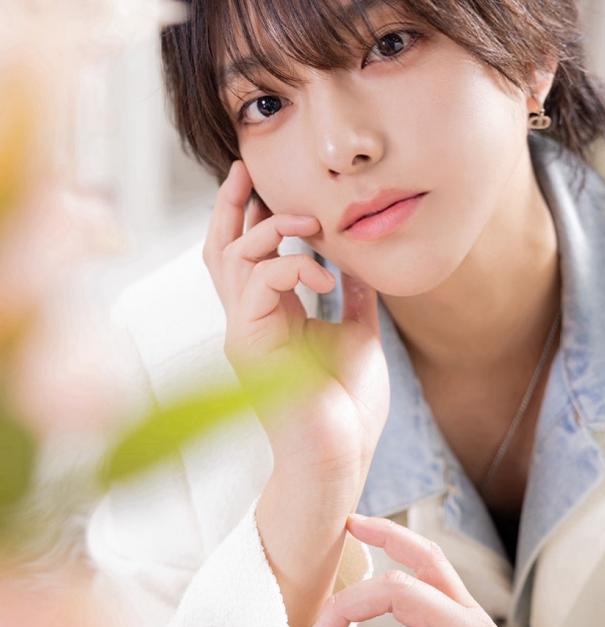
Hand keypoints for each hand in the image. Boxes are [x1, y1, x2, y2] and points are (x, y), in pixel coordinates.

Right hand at [202, 160, 389, 519]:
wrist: (338, 458)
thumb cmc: (344, 410)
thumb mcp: (356, 338)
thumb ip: (353, 300)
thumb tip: (361, 265)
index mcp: (271, 318)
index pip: (247, 256)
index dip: (249, 217)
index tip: (263, 182)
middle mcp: (249, 321)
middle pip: (220, 249)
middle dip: (230, 205)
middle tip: (242, 168)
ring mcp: (244, 332)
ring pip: (230, 257)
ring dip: (268, 228)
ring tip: (308, 223)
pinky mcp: (249, 342)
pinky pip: (258, 282)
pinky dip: (290, 265)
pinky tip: (322, 274)